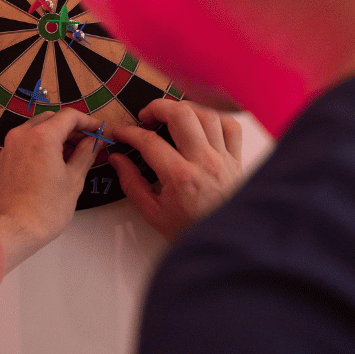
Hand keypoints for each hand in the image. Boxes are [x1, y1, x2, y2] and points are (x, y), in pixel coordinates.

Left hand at [0, 108, 102, 271]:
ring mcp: (10, 146)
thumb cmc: (45, 208)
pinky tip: (54, 161)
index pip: (69, 116)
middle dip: (72, 128)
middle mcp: (22, 135)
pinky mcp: (4, 158)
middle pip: (52, 119)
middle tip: (88, 143)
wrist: (12, 229)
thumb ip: (86, 154)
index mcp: (42, 136)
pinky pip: (26, 141)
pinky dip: (41, 144)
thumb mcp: (73, 179)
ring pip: (37, 128)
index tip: (99, 131)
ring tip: (73, 155)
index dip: (88, 121)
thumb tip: (95, 141)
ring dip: (56, 135)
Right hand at [108, 99, 243, 240]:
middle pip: (181, 114)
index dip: (129, 132)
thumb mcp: (153, 214)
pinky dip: (214, 118)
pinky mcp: (236, 159)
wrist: (225, 245)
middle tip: (146, 116)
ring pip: (206, 115)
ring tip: (170, 116)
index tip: (120, 132)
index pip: (148, 141)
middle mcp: (204, 162)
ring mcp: (223, 158)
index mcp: (180, 177)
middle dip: (157, 107)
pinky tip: (200, 123)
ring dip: (184, 109)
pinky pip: (230, 126)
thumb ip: (132, 183)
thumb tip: (118, 159)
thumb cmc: (191, 231)